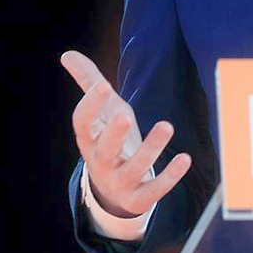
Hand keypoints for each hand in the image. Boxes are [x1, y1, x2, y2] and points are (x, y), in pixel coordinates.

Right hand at [60, 49, 191, 218]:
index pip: (82, 123)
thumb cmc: (109, 140)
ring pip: (133, 169)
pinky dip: (169, 176)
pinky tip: (185, 157)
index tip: (104, 86)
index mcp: (88, 140)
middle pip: (104, 149)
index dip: (91, 106)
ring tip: (167, 125)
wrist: (114, 190)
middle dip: (114, 134)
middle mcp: (100, 162)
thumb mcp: (102, 112)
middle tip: (125, 116)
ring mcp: (119, 182)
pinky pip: (154, 190)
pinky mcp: (139, 198)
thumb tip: (68, 54)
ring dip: (150, 149)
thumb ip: (88, 82)